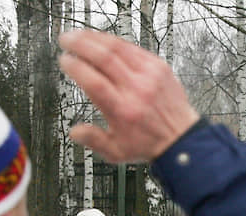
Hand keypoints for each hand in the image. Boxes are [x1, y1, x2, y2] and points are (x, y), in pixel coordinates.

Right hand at [58, 30, 199, 162]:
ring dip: (95, 37)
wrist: (181, 138)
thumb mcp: (116, 151)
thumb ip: (93, 140)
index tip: (64, 61)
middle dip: (80, 45)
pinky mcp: (159, 66)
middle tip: (66, 40)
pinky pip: (133, 48)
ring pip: (118, 47)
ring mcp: (149, 75)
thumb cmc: (149, 143)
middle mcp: (136, 90)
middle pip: (104, 58)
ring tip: (79, 34)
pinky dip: (115, 41)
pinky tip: (102, 39)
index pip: (94, 82)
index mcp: (123, 110)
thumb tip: (74, 131)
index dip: (76, 67)